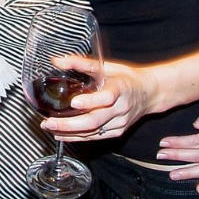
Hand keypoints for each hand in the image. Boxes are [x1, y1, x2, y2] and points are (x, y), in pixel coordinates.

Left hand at [39, 56, 158, 140]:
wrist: (149, 93)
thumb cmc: (127, 77)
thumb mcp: (106, 66)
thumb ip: (81, 63)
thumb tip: (58, 60)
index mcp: (121, 89)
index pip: (106, 98)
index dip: (90, 102)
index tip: (74, 102)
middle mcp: (121, 108)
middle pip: (95, 121)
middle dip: (69, 124)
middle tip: (49, 123)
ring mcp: (120, 123)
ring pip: (93, 132)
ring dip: (69, 133)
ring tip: (50, 128)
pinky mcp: (117, 132)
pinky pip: (96, 137)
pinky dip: (78, 137)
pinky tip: (62, 135)